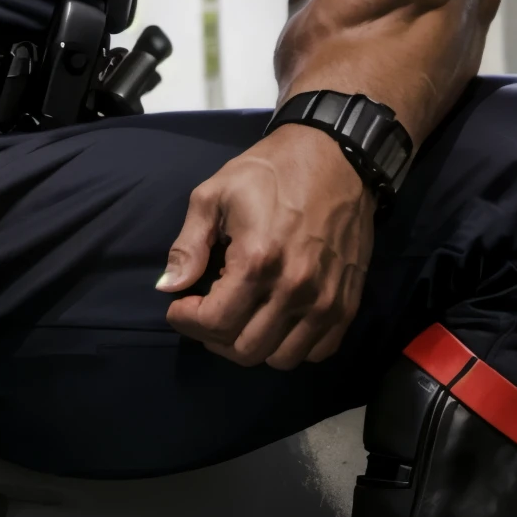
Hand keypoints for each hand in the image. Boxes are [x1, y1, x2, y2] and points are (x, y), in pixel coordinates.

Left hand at [158, 125, 373, 367]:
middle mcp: (295, 289)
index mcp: (258, 260)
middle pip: (245, 349)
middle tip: (205, 312)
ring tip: (238, 319)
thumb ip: (188, 246)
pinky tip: (275, 322)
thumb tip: (167, 287)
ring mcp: (327, 300)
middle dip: (213, 337)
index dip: (186, 321)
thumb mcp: (214, 195)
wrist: (337, 157)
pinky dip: (292, 346)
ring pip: (281, 358)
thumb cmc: (269, 173)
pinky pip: (319, 351)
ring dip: (251, 345)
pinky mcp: (349, 302)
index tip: (179, 306)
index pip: (214, 323)